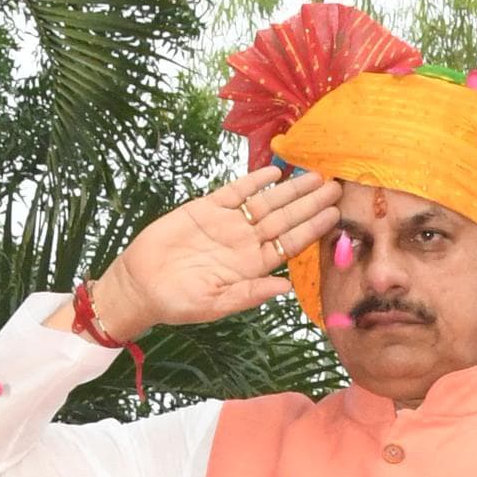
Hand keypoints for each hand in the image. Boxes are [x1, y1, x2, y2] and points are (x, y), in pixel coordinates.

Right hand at [53, 169, 344, 341]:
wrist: (140, 286)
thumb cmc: (178, 302)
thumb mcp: (216, 304)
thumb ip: (250, 294)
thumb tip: (286, 287)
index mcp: (252, 266)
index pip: (290, 243)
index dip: (312, 228)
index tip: (335, 215)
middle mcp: (245, 241)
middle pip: (285, 218)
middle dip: (310, 202)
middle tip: (336, 186)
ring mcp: (227, 223)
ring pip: (266, 202)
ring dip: (290, 189)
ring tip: (314, 175)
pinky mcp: (205, 209)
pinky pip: (235, 192)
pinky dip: (253, 182)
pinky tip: (274, 172)